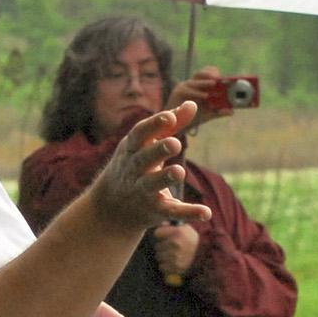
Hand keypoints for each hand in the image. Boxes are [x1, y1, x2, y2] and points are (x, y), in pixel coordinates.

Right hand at [86, 105, 211, 230]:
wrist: (111, 208)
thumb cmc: (134, 165)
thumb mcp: (146, 144)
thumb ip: (170, 125)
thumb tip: (192, 104)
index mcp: (132, 149)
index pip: (140, 134)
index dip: (154, 125)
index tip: (169, 117)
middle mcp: (134, 169)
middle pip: (143, 159)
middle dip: (157, 150)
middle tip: (174, 143)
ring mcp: (143, 191)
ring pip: (152, 185)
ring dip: (165, 178)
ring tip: (179, 172)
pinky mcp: (155, 210)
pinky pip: (171, 211)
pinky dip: (188, 212)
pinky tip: (206, 212)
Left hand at [153, 222, 201, 280]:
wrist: (206, 259)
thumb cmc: (193, 242)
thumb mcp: (186, 229)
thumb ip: (174, 225)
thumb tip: (162, 223)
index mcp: (178, 232)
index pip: (157, 233)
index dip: (162, 235)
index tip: (167, 236)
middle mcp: (176, 244)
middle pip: (157, 246)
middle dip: (162, 247)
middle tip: (173, 248)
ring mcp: (175, 257)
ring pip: (159, 257)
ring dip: (164, 257)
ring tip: (175, 255)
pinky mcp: (176, 268)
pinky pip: (162, 267)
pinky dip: (167, 267)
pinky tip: (175, 263)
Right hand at [172, 66, 228, 125]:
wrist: (177, 125)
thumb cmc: (193, 117)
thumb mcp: (209, 114)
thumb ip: (219, 112)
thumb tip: (232, 111)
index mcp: (201, 86)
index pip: (207, 73)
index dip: (214, 72)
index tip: (222, 77)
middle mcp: (193, 84)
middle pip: (201, 73)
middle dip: (210, 74)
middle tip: (218, 78)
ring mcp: (185, 86)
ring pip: (195, 80)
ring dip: (205, 82)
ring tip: (214, 84)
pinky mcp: (178, 92)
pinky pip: (188, 90)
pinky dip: (197, 93)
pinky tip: (204, 96)